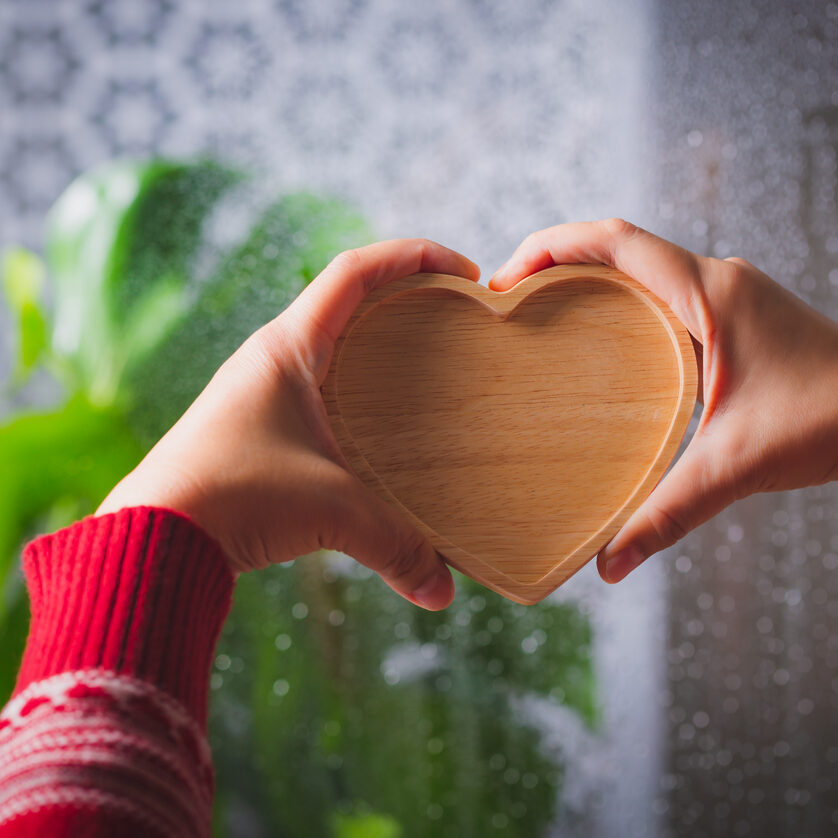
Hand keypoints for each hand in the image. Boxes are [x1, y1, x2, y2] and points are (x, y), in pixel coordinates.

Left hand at [98, 239, 479, 609]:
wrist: (150, 538)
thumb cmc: (232, 499)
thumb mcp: (329, 512)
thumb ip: (395, 545)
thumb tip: (443, 589)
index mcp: (287, 347)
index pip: (355, 272)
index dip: (412, 258)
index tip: (463, 274)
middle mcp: (269, 359)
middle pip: (345, 301)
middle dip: (401, 299)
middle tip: (450, 320)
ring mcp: (257, 393)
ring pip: (327, 346)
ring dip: (373, 345)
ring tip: (421, 369)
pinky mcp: (252, 429)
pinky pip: (313, 389)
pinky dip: (351, 392)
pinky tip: (372, 426)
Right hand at [490, 218, 837, 582]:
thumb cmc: (834, 421)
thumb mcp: (737, 466)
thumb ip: (669, 513)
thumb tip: (608, 565)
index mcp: (711, 293)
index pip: (616, 241)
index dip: (551, 246)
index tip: (506, 278)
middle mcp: (716, 280)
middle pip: (617, 245)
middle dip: (555, 259)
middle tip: (508, 299)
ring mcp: (727, 294)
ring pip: (640, 265)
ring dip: (586, 276)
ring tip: (539, 312)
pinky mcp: (733, 315)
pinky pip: (661, 291)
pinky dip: (618, 299)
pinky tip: (599, 340)